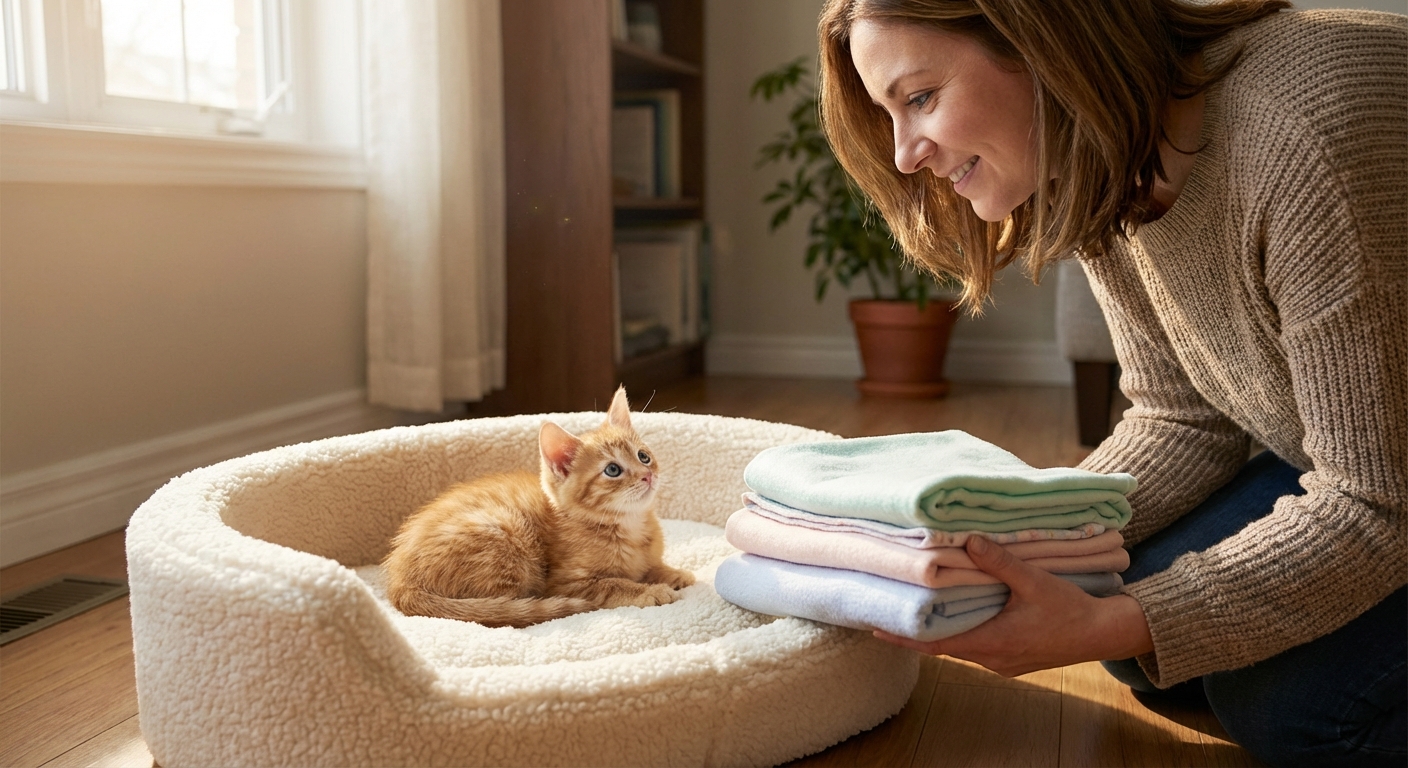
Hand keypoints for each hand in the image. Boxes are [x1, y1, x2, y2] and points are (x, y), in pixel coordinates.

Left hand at [873, 536, 1152, 676]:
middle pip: (943, 647)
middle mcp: (992, 658)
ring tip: (917, 608)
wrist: (1103, 633)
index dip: (903, 638)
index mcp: (992, 643)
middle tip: (891, 609)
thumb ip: (1001, 562)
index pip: (934, 646)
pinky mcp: (1013, 659)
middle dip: (917, 631)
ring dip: (941, 629)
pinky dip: (963, 631)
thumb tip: (969, 540)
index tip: (876, 629)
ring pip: (961, 646)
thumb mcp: (1034, 581)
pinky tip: (958, 612)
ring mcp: (1002, 662)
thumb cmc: (1071, 609)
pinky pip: (979, 647)